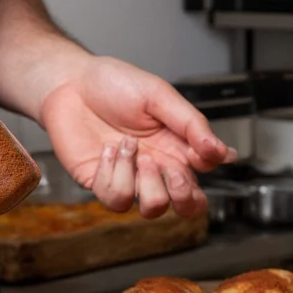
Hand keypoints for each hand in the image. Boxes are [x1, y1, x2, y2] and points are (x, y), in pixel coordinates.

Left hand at [41, 56, 236, 218]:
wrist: (71, 83)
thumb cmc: (114, 84)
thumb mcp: (160, 95)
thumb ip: (192, 124)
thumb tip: (222, 152)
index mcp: (176, 146)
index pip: (204, 175)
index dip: (205, 172)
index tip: (199, 153)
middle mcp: (156, 167)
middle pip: (185, 207)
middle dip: (183, 196)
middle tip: (173, 173)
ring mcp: (130, 178)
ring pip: (152, 209)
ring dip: (144, 180)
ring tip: (130, 147)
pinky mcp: (101, 183)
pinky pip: (116, 198)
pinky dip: (114, 173)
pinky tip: (108, 149)